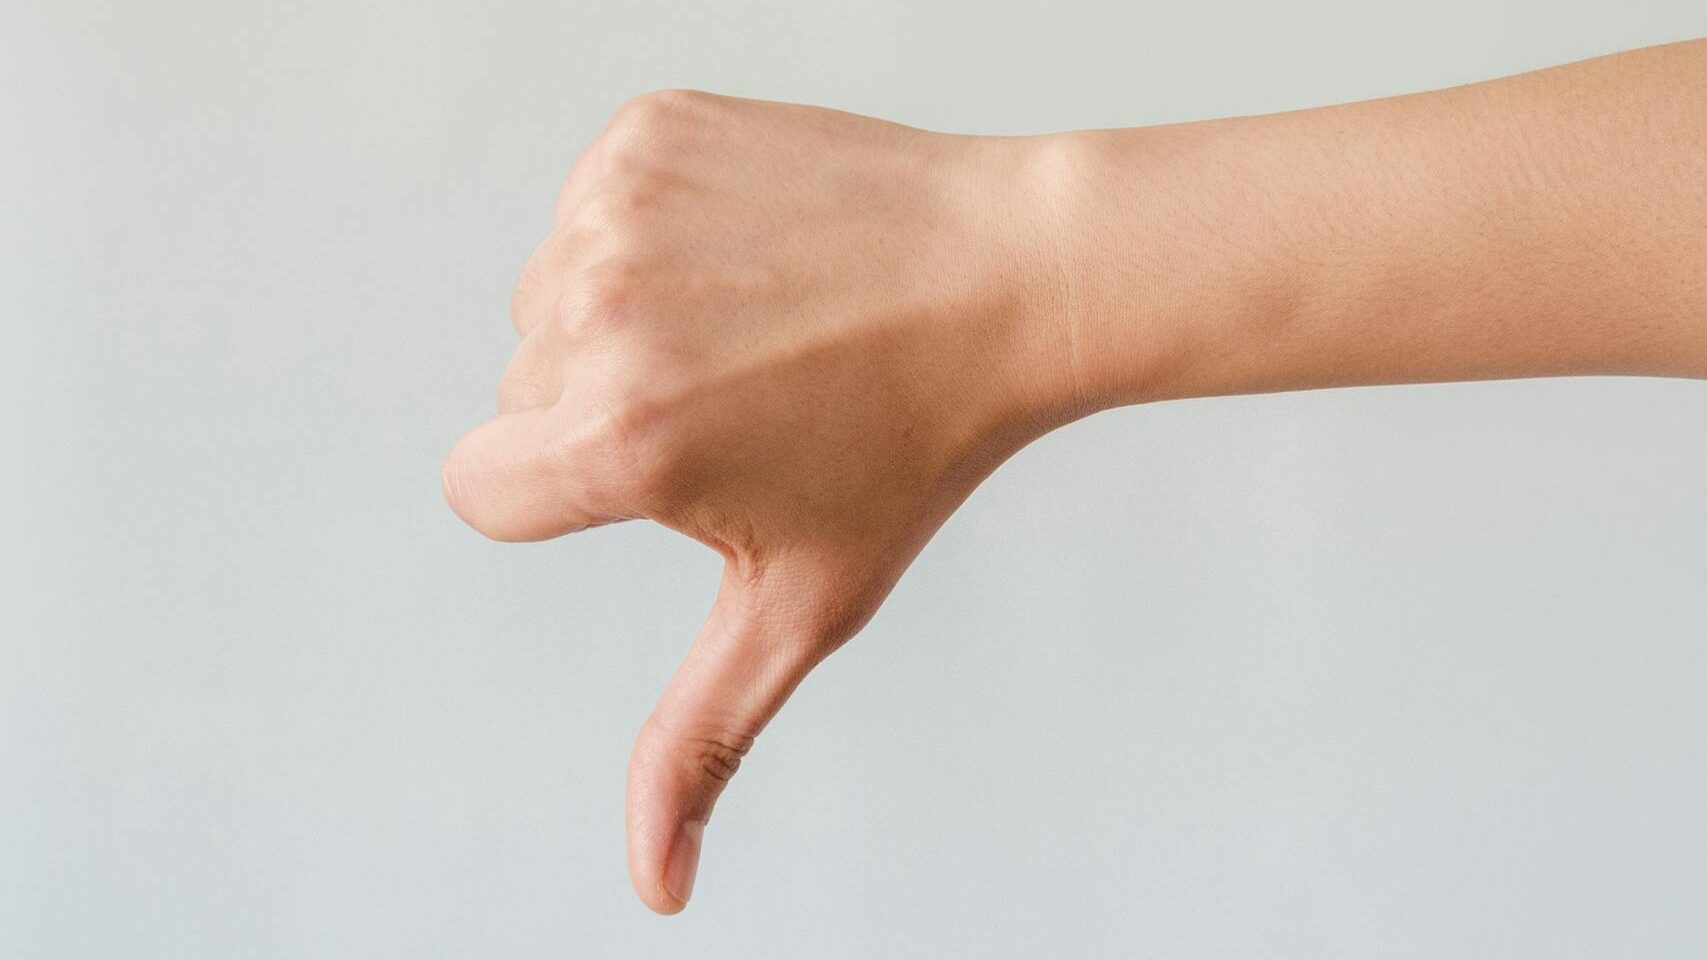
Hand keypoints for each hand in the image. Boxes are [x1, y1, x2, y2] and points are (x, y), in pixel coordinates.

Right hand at [442, 91, 1074, 912]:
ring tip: (760, 326)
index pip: (480, 491)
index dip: (575, 497)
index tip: (681, 471)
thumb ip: (702, 740)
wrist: (1011, 277)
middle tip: (750, 399)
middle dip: (610, 412)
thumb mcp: (802, 606)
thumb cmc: (913, 452)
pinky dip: (653, 234)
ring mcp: (620, 208)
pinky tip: (756, 257)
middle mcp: (601, 312)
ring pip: (550, 303)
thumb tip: (658, 889)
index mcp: (621, 440)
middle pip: (520, 397)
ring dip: (632, 322)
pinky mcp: (645, 131)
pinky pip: (590, 212)